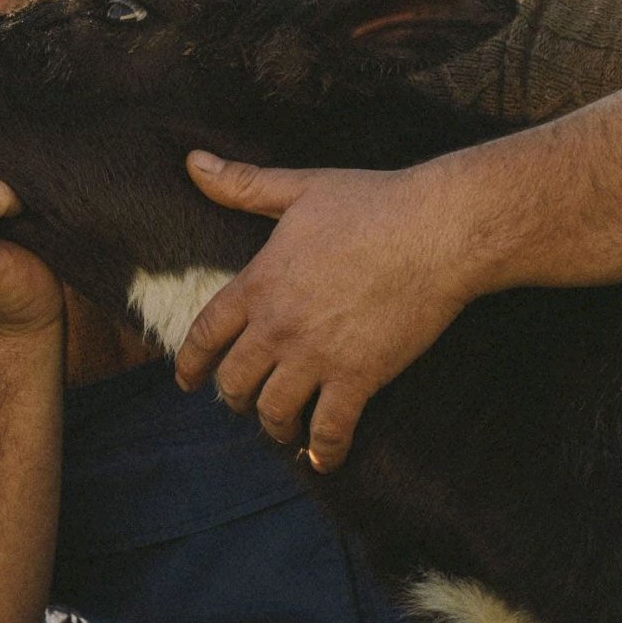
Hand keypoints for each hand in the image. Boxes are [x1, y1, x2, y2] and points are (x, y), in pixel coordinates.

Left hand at [173, 152, 495, 471]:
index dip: (190, 362)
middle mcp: (277, 327)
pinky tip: (325, 459)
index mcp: (258, 283)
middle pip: (234, 382)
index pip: (205, 334)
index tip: (184, 380)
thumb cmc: (372, 203)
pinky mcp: (358, 377)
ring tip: (283, 429)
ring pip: (274, 412)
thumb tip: (193, 162)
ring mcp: (316, 357)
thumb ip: (243, 185)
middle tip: (242, 402)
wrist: (437, 231)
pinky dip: (324, 450)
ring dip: (274, 426)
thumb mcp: (299, 188)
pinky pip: (329, 429)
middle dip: (233, 398)